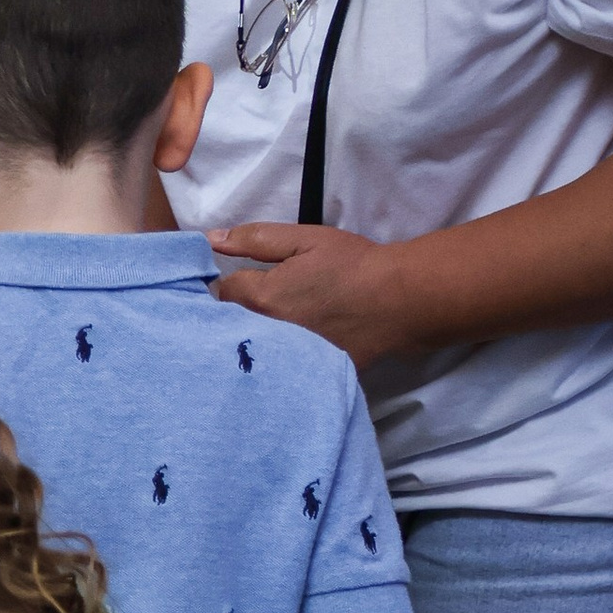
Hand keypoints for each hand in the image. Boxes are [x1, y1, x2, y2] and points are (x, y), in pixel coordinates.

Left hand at [208, 222, 413, 365]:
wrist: (401, 300)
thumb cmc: (353, 264)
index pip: (224, 291)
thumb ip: (255, 239)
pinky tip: (298, 348)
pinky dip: (284, 358)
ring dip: (259, 337)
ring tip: (282, 324)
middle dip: (241, 312)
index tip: (253, 277)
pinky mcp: (309, 373)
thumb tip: (211, 239)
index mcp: (262, 298)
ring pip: (255, 347)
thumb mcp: (304, 239)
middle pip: (233, 324)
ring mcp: (288, 358)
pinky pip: (282, 367)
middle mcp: (268, 334)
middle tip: (270, 300)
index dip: (236, 280)